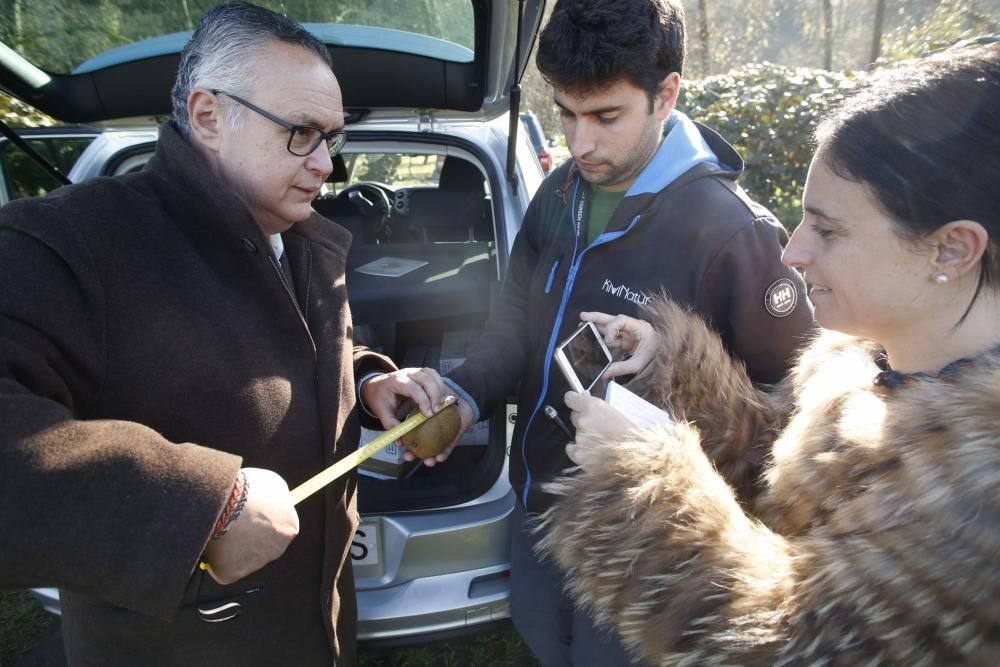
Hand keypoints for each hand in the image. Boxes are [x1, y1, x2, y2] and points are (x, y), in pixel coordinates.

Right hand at [202, 468, 298, 584]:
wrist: (226, 506)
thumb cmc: (250, 491)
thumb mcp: (273, 484)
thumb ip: (276, 499)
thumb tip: (271, 502)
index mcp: (290, 528)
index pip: (277, 527)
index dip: (259, 519)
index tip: (247, 511)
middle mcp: (276, 550)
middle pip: (260, 544)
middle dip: (246, 535)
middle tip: (230, 520)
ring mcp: (254, 564)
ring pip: (240, 556)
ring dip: (230, 545)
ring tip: (218, 526)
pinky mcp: (231, 574)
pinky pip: (221, 567)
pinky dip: (214, 557)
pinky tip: (210, 541)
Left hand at [362, 367, 446, 428]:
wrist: (376, 385)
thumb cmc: (379, 398)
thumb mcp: (381, 412)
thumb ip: (390, 424)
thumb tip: (400, 441)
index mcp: (395, 381)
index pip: (412, 388)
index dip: (423, 400)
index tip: (428, 415)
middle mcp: (406, 373)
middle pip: (425, 378)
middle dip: (434, 395)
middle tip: (437, 411)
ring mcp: (414, 370)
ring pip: (432, 374)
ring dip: (439, 389)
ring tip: (441, 405)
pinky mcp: (421, 372)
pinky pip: (434, 374)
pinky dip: (439, 384)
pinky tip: (441, 397)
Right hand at [402, 398, 474, 466]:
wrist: (462, 396)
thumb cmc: (442, 395)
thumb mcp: (425, 398)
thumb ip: (413, 404)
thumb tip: (397, 412)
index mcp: (422, 424)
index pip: (410, 436)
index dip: (403, 441)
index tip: (398, 444)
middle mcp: (431, 432)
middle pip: (420, 447)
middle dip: (413, 454)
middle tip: (408, 457)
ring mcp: (442, 437)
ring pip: (434, 451)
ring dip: (430, 459)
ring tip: (427, 462)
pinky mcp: (454, 438)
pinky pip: (449, 448)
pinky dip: (444, 453)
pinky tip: (439, 457)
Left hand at [563, 391, 634, 469]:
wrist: (636, 454)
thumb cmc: (631, 433)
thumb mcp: (617, 412)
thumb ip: (598, 407)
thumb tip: (585, 399)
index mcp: (593, 407)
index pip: (571, 398)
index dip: (574, 401)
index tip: (577, 403)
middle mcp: (583, 420)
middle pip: (575, 417)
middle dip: (583, 420)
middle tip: (598, 427)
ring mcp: (580, 438)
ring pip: (577, 434)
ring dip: (585, 436)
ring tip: (602, 442)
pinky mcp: (579, 454)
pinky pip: (572, 449)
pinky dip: (579, 450)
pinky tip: (590, 450)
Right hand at [580, 311, 657, 378]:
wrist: (669, 357)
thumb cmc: (657, 357)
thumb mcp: (640, 364)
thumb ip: (622, 368)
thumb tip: (605, 374)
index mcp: (640, 328)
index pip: (621, 321)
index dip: (611, 328)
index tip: (607, 341)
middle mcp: (634, 327)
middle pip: (613, 318)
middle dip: (597, 317)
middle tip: (582, 317)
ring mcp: (630, 333)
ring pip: (611, 325)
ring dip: (597, 324)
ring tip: (582, 324)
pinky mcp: (627, 340)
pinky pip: (613, 336)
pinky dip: (603, 336)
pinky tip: (592, 336)